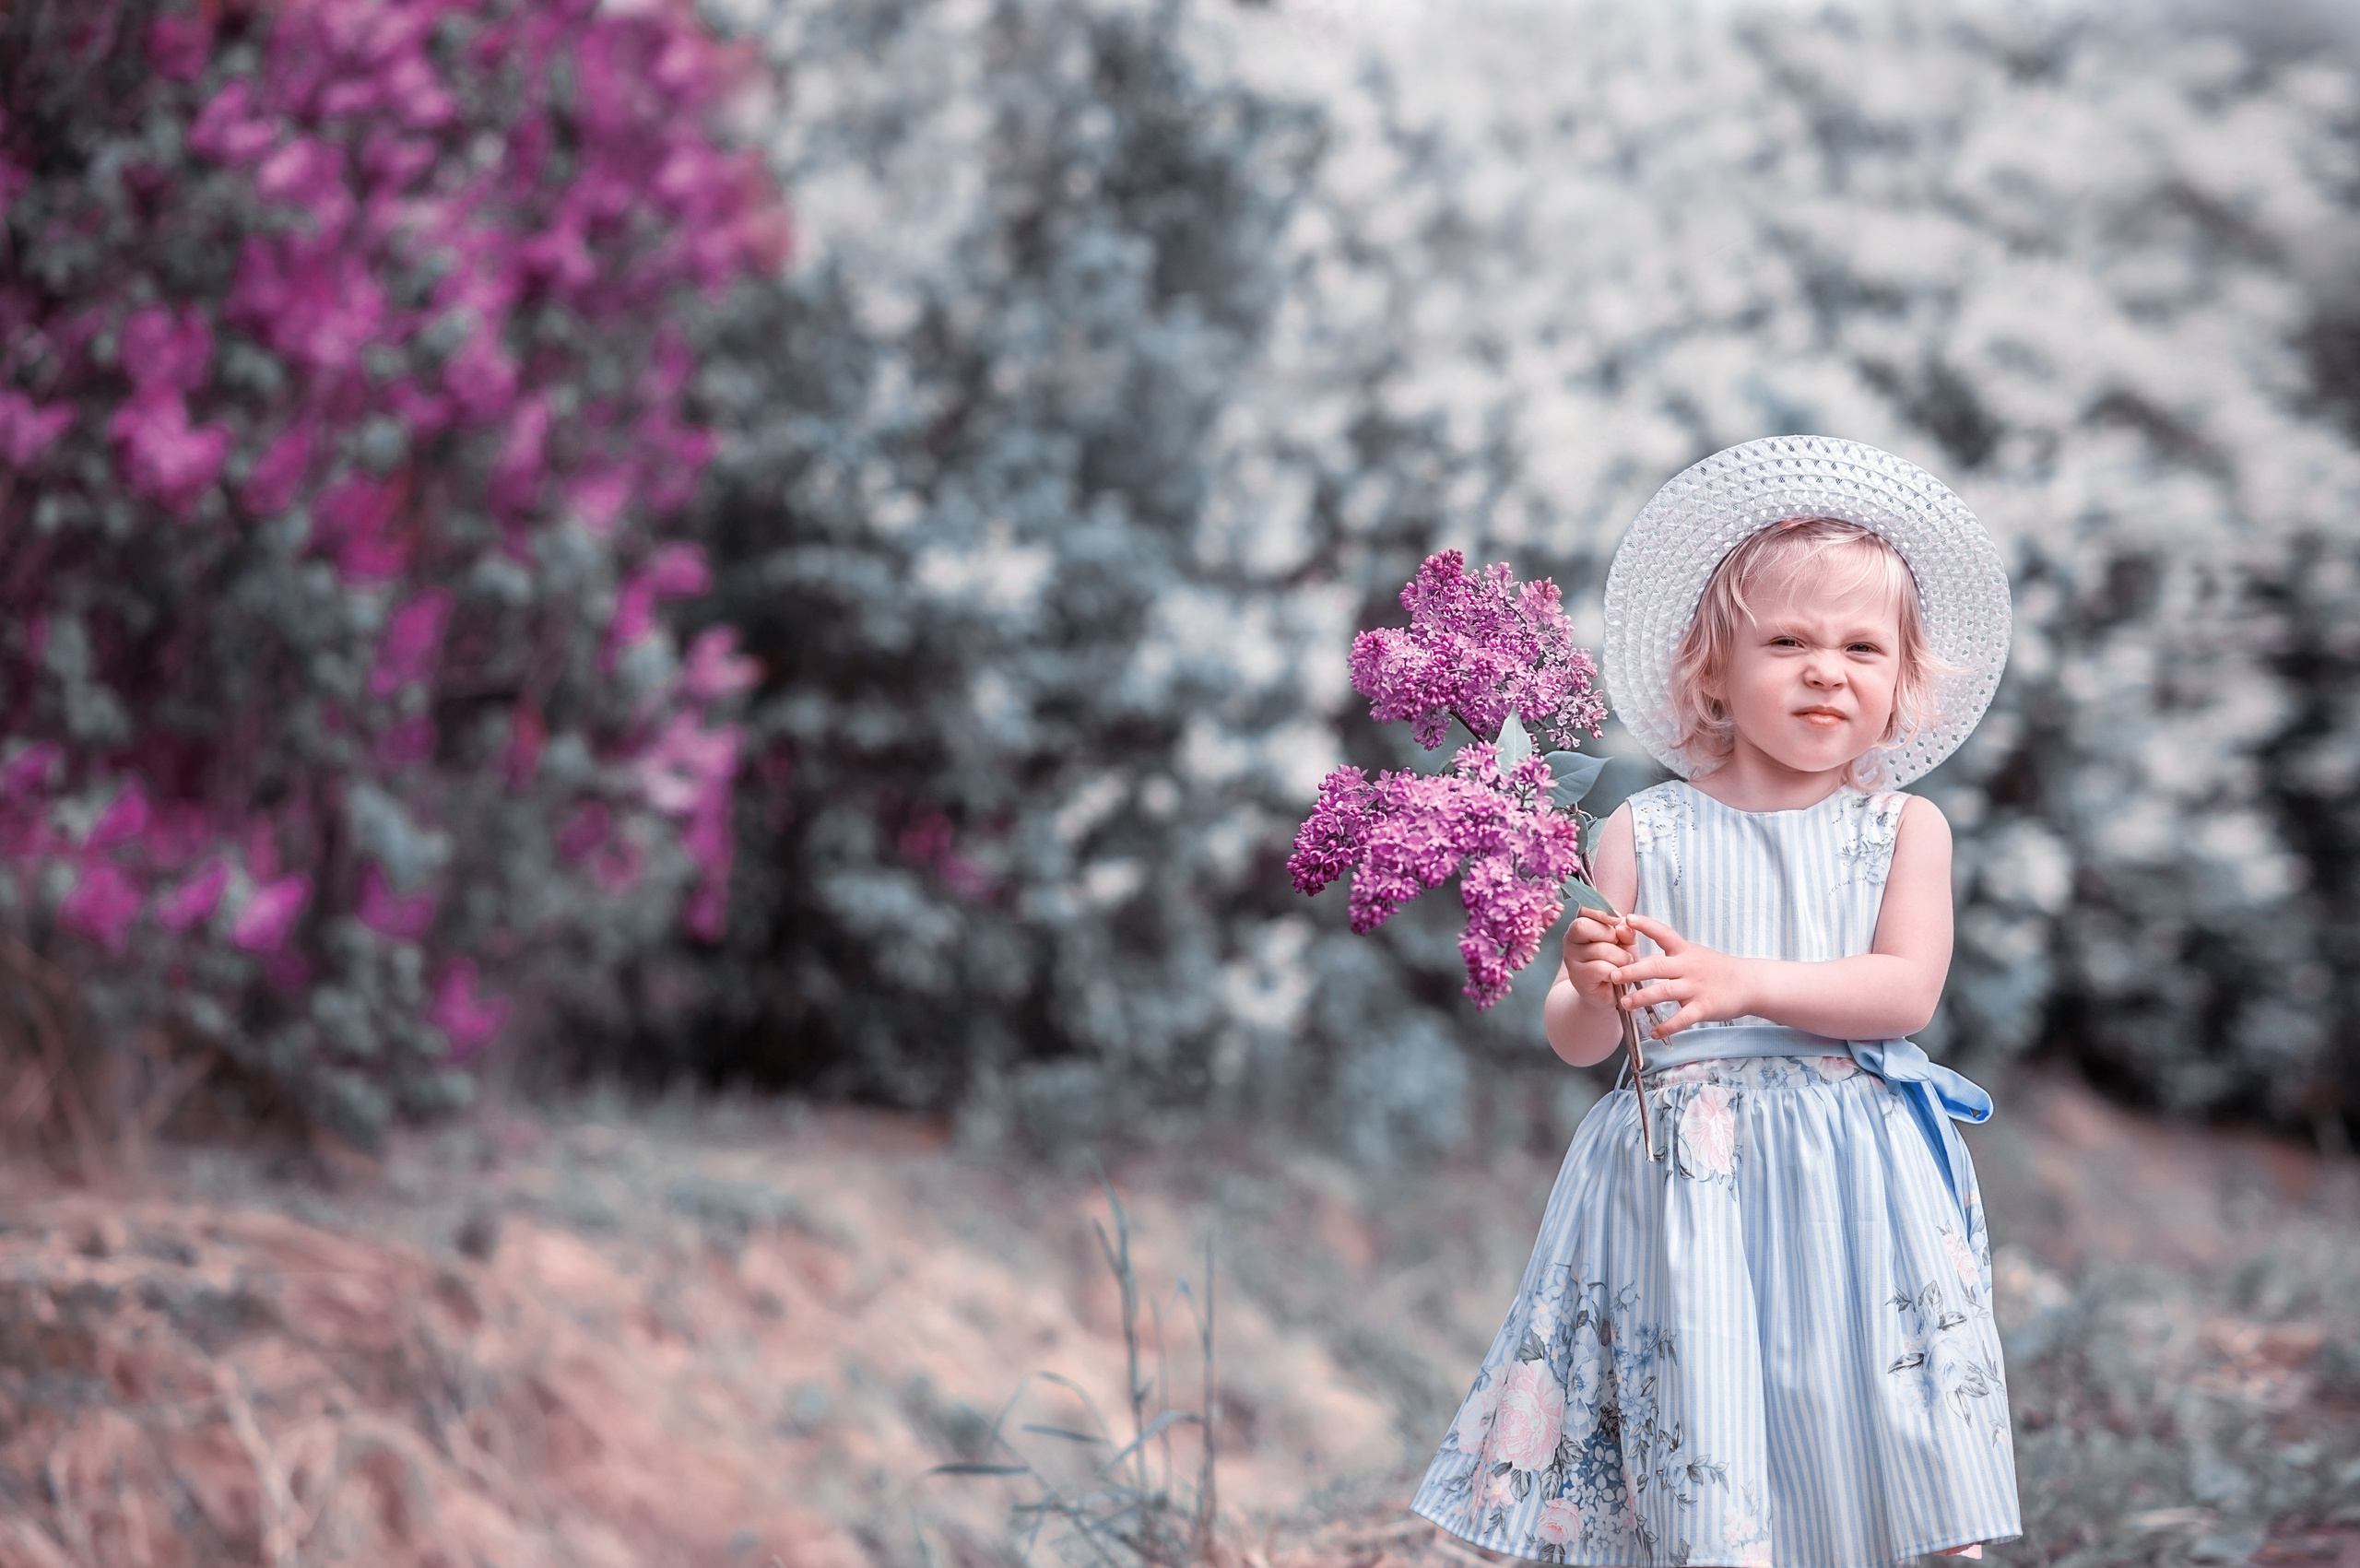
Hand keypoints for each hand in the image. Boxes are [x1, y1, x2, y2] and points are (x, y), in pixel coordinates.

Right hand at [1560, 911, 1636, 1011]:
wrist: (1609, 992)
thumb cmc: (1617, 962)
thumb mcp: (1626, 943)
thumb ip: (1626, 931)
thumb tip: (1622, 925)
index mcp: (1581, 925)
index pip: (1584, 910)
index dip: (1601, 913)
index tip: (1617, 920)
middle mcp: (1571, 940)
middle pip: (1583, 926)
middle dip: (1608, 935)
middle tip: (1618, 945)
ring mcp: (1571, 959)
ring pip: (1598, 949)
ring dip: (1620, 957)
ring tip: (1623, 964)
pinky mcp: (1578, 977)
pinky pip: (1600, 968)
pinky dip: (1614, 971)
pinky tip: (1615, 976)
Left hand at [1614, 913, 1760, 1038]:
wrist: (1749, 984)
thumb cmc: (1716, 969)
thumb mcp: (1694, 953)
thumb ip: (1670, 954)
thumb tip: (1640, 952)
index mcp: (1685, 951)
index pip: (1663, 933)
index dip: (1645, 926)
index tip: (1627, 919)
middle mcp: (1689, 967)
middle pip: (1656, 967)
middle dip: (1632, 971)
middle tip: (1612, 975)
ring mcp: (1696, 987)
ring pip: (1664, 993)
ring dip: (1642, 998)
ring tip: (1624, 1003)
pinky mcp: (1704, 1007)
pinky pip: (1682, 1019)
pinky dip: (1667, 1027)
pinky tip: (1654, 1033)